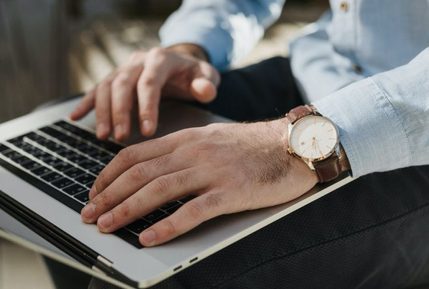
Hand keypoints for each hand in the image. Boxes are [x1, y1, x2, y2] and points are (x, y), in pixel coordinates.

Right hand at [70, 44, 219, 140]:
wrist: (180, 64)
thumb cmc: (193, 75)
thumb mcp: (206, 76)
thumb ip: (207, 83)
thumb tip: (204, 90)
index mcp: (160, 59)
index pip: (149, 83)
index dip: (147, 107)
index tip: (148, 132)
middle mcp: (138, 61)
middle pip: (122, 84)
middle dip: (120, 112)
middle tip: (121, 137)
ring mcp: (123, 68)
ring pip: (105, 86)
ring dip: (101, 111)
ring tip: (103, 136)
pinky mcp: (114, 77)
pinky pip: (96, 89)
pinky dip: (85, 103)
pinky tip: (74, 117)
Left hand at [80, 119, 317, 245]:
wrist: (293, 144)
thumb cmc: (252, 146)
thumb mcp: (211, 139)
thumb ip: (183, 151)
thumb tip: (154, 170)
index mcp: (187, 139)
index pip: (136, 154)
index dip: (109, 174)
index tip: (95, 191)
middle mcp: (194, 152)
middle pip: (140, 173)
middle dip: (108, 195)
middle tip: (89, 214)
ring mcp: (212, 171)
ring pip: (159, 190)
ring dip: (127, 210)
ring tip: (106, 226)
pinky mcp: (231, 191)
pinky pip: (192, 211)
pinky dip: (167, 226)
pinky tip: (149, 237)